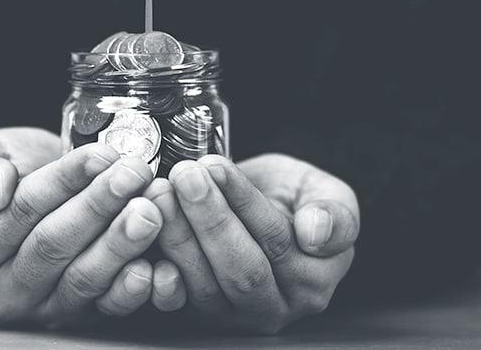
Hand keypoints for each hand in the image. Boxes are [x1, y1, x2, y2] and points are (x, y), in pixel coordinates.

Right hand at [0, 127, 166, 326]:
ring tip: (150, 210)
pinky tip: (153, 266)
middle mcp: (5, 287)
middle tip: (134, 175)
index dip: (65, 180)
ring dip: (121, 243)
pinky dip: (132, 290)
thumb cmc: (7, 175)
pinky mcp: (81, 316)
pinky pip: (107, 308)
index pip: (23, 209)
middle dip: (99, 206)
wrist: (32, 198)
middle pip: (55, 244)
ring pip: (83, 278)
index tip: (101, 154)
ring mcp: (44, 306)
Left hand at [144, 153, 358, 333]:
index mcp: (313, 279)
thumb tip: (316, 233)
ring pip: (204, 285)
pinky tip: (144, 231)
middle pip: (240, 270)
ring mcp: (234, 315)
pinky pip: (175, 299)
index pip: (277, 242)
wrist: (262, 207)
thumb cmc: (293, 200)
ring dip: (177, 235)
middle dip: (208, 219)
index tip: (215, 166)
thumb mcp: (325, 193)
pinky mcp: (198, 314)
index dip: (243, 203)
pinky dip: (156, 268)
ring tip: (161, 192)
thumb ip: (335, 213)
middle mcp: (276, 306)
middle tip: (184, 176)